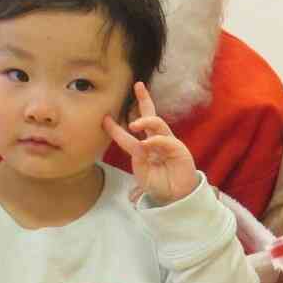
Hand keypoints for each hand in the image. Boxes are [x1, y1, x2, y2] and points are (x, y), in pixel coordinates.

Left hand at [103, 83, 199, 202]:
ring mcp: (168, 143)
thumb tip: (140, 143)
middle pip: (150, 116)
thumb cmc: (159, 185)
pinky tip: (147, 143)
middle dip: (144, 100)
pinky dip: (155, 140)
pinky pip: (165, 140)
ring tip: (133, 124)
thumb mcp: (142, 174)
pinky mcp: (178, 149)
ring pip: (157, 124)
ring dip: (145, 121)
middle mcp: (155, 142)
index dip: (116, 128)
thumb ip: (138, 159)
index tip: (104, 118)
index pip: (128, 136)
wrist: (176, 196)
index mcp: (144, 149)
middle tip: (138, 85)